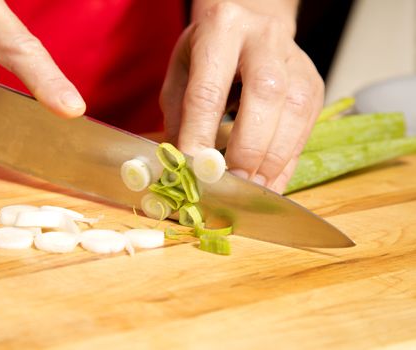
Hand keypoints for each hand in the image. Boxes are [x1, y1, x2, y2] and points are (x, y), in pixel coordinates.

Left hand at [160, 2, 323, 192]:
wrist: (252, 23)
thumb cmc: (210, 51)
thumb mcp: (181, 73)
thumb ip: (180, 117)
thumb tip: (183, 166)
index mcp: (221, 29)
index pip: (209, 90)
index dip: (200, 133)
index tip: (193, 169)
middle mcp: (264, 38)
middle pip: (264, 93)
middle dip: (247, 147)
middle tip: (231, 182)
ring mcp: (296, 61)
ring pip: (294, 110)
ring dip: (271, 159)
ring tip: (250, 189)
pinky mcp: (314, 84)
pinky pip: (306, 128)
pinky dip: (286, 163)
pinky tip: (269, 183)